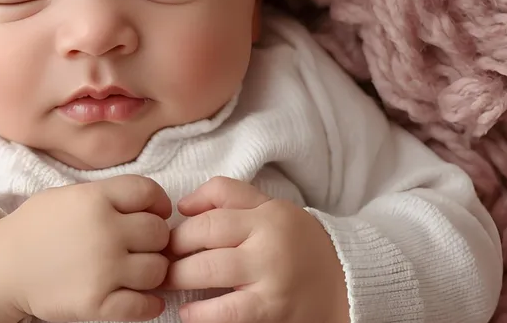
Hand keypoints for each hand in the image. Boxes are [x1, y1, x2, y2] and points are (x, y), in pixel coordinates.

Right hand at [0, 175, 172, 322]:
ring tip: (138, 272)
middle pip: (159, 232)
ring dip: (153, 272)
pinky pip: (144, 306)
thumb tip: (150, 208)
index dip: (158, 203)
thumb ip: (107, 196)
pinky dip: (149, 304)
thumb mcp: (68, 195)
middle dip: (156, 239)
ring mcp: (102, 269)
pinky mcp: (96, 303)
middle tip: (143, 247)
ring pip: (158, 270)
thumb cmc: (35, 229)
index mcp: (94, 199)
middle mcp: (103, 231)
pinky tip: (142, 298)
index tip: (156, 214)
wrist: (1, 268)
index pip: (148, 192)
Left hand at [164, 176, 349, 322]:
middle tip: (160, 264)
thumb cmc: (298, 244)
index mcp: (268, 217)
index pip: (208, 217)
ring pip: (207, 273)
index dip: (179, 231)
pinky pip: (225, 314)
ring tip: (168, 284)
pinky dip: (199, 314)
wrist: (347, 285)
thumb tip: (182, 205)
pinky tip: (189, 313)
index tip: (167, 242)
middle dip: (173, 255)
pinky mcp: (271, 314)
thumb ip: (228, 195)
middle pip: (203, 242)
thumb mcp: (271, 209)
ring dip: (178, 280)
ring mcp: (270, 282)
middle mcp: (269, 246)